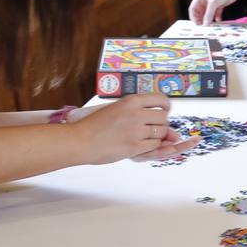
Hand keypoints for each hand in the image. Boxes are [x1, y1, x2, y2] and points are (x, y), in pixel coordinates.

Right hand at [74, 93, 198, 162]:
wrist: (79, 140)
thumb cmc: (96, 125)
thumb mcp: (117, 109)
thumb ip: (140, 112)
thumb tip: (167, 125)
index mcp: (131, 101)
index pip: (161, 99)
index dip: (165, 106)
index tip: (163, 111)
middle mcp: (136, 114)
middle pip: (164, 118)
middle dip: (161, 124)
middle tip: (149, 128)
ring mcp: (135, 130)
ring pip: (161, 132)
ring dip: (156, 136)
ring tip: (142, 136)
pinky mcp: (134, 146)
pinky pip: (154, 145)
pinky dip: (151, 146)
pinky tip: (139, 144)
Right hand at [189, 0, 241, 24]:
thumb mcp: (213, 3)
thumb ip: (208, 14)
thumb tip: (205, 24)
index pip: (193, 8)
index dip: (193, 16)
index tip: (197, 24)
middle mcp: (205, 0)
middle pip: (200, 12)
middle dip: (201, 19)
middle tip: (204, 26)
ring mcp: (212, 3)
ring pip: (208, 14)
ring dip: (209, 19)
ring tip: (211, 24)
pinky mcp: (219, 5)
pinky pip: (216, 13)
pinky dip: (216, 17)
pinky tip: (218, 20)